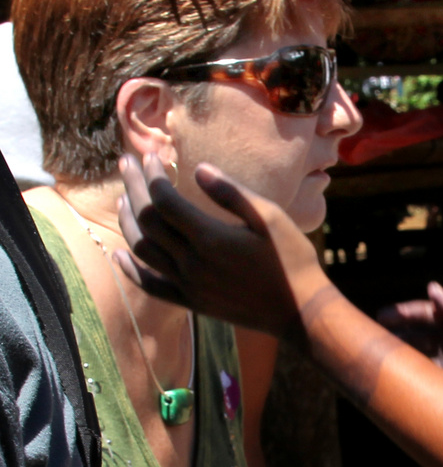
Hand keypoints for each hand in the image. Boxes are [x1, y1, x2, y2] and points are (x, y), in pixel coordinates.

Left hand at [114, 153, 330, 339]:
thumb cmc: (292, 259)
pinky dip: (130, 269)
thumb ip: (232, 193)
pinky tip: (118, 254)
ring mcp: (188, 285)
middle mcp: (192, 263)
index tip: (150, 156)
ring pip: (142, 249)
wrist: (300, 309)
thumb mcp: (271, 218)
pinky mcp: (191, 302)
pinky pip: (150, 285)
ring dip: (127, 221)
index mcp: (211, 238)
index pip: (164, 201)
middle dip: (133, 188)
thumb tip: (199, 168)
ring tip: (124, 198)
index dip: (151, 176)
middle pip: (147, 220)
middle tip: (127, 164)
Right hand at [378, 284, 442, 393]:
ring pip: (421, 363)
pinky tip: (404, 390)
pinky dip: (421, 386)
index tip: (378, 316)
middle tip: (367, 343)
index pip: (422, 314)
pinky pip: (438, 385)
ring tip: (379, 368)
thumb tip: (431, 289)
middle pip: (415, 338)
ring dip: (402, 364)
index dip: (400, 315)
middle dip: (393, 339)